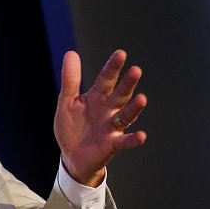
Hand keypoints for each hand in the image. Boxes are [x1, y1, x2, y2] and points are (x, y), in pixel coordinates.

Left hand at [54, 49, 146, 185]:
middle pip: (120, 94)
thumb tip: (71, 52)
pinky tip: (141, 136)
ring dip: (134, 108)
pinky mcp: (112, 145)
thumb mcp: (67, 102)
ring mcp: (112, 127)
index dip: (112, 67)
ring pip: (126, 115)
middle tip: (136, 70)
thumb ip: (70, 80)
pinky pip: (124, 141)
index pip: (106, 79)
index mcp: (97, 98)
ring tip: (142, 98)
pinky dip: (133, 139)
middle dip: (127, 83)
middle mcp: (108, 110)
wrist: (71, 156)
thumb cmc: (72, 127)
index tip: (121, 53)